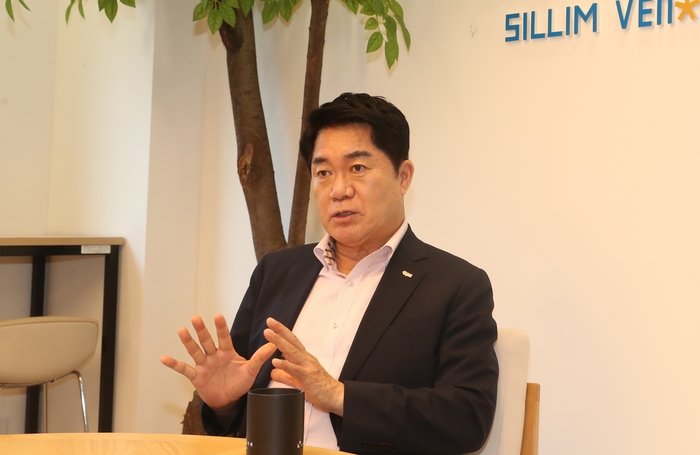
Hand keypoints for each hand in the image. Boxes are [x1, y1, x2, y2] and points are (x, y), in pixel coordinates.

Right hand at [160, 314, 276, 409]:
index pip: (224, 337)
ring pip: (195, 351)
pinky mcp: (197, 377)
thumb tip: (274, 344)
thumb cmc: (240, 383)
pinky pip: (184, 369)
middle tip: (196, 318)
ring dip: (188, 342)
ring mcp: (204, 365)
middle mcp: (214, 356)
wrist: (229, 400)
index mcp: (227, 352)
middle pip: (207, 341)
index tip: (218, 316)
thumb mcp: (251, 370)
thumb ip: (260, 357)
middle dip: (202, 330)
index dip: (221, 327)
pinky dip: (174, 364)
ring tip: (181, 330)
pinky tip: (164, 358)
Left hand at [263, 317, 344, 415]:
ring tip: (269, 334)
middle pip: (291, 342)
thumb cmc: (319, 388)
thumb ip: (285, 376)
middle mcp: (306, 359)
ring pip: (292, 351)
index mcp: (304, 358)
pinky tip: (275, 361)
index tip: (271, 324)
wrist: (335, 397)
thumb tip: (273, 372)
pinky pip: (295, 370)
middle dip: (280, 331)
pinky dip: (285, 365)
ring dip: (279, 342)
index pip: (292, 342)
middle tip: (269, 321)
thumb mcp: (299, 381)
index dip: (281, 332)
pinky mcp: (308, 377)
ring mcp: (307, 367)